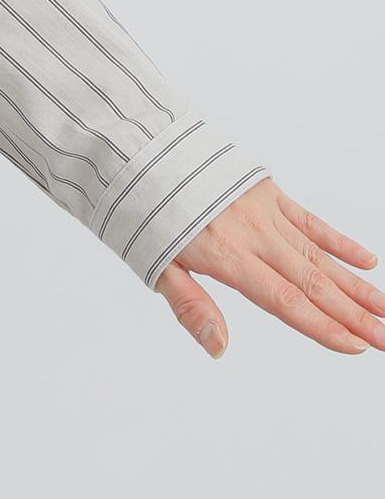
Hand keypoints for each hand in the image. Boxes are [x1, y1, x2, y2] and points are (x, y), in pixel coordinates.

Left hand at [154, 176, 384, 357]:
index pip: (284, 299)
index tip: (355, 347)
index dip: (321, 326)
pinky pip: (308, 219)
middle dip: (353, 314)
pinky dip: (337, 240)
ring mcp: (262, 210)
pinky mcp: (264, 190)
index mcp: (225, 255)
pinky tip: (366, 259)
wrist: (136, 151)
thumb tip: (219, 348)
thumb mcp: (154, 264)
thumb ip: (191, 305)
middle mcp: (251, 233)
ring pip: (317, 253)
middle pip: (311, 281)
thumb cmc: (141, 212)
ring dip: (354, 284)